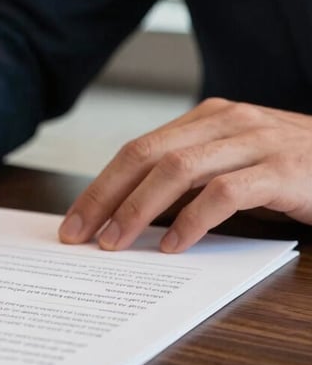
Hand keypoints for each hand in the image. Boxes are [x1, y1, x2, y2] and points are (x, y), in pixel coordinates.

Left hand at [58, 97, 311, 251]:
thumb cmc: (291, 170)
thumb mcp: (233, 165)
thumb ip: (189, 179)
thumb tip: (128, 215)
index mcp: (206, 118)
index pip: (138, 150)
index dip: (100, 185)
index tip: (74, 220)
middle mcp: (225, 121)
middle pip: (146, 155)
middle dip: (105, 196)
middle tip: (79, 234)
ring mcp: (255, 141)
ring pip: (178, 170)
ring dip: (138, 209)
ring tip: (115, 243)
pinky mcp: (282, 169)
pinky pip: (225, 194)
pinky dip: (193, 221)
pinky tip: (173, 246)